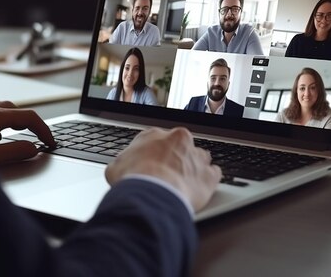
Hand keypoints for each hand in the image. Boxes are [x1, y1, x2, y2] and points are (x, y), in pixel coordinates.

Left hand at [0, 101, 55, 165]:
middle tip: (41, 138)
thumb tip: (33, 148)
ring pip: (4, 112)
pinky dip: (4, 125)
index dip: (44, 130)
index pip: (29, 117)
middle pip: (18, 111)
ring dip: (18, 123)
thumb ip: (14, 152)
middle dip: (33, 124)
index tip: (51, 142)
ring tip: (25, 135)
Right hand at [105, 127, 221, 211]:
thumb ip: (124, 163)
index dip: (157, 154)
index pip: (159, 140)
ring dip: (194, 167)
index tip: (154, 163)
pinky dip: (209, 180)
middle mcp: (178, 140)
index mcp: (155, 135)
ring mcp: (196, 156)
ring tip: (186, 181)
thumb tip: (121, 169)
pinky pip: (214, 173)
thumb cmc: (133, 180)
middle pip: (182, 145)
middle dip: (177, 157)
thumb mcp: (116, 167)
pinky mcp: (209, 175)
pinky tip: (200, 187)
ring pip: (200, 157)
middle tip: (169, 173)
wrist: (152, 194)